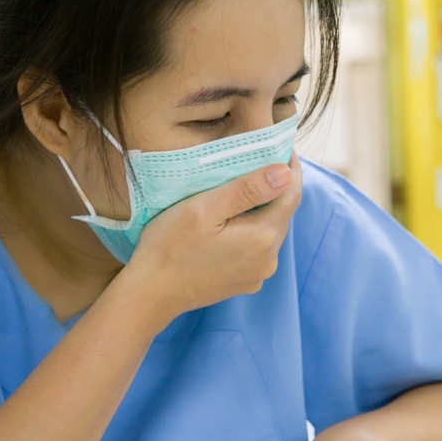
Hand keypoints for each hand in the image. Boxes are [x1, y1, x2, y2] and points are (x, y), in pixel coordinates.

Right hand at [124, 153, 302, 323]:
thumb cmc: (169, 246)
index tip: (280, 146)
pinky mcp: (247, 282)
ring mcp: (259, 274)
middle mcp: (269, 259)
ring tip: (242, 189)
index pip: (291, 193)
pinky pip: (258, 249)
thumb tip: (285, 172)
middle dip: (275, 187)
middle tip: (259, 161)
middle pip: (282, 213)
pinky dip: (252, 231)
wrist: (149, 294)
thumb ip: (247, 190)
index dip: (290, 167)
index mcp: (263, 237)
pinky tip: (231, 222)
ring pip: (270, 231)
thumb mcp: (204, 208)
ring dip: (263, 210)